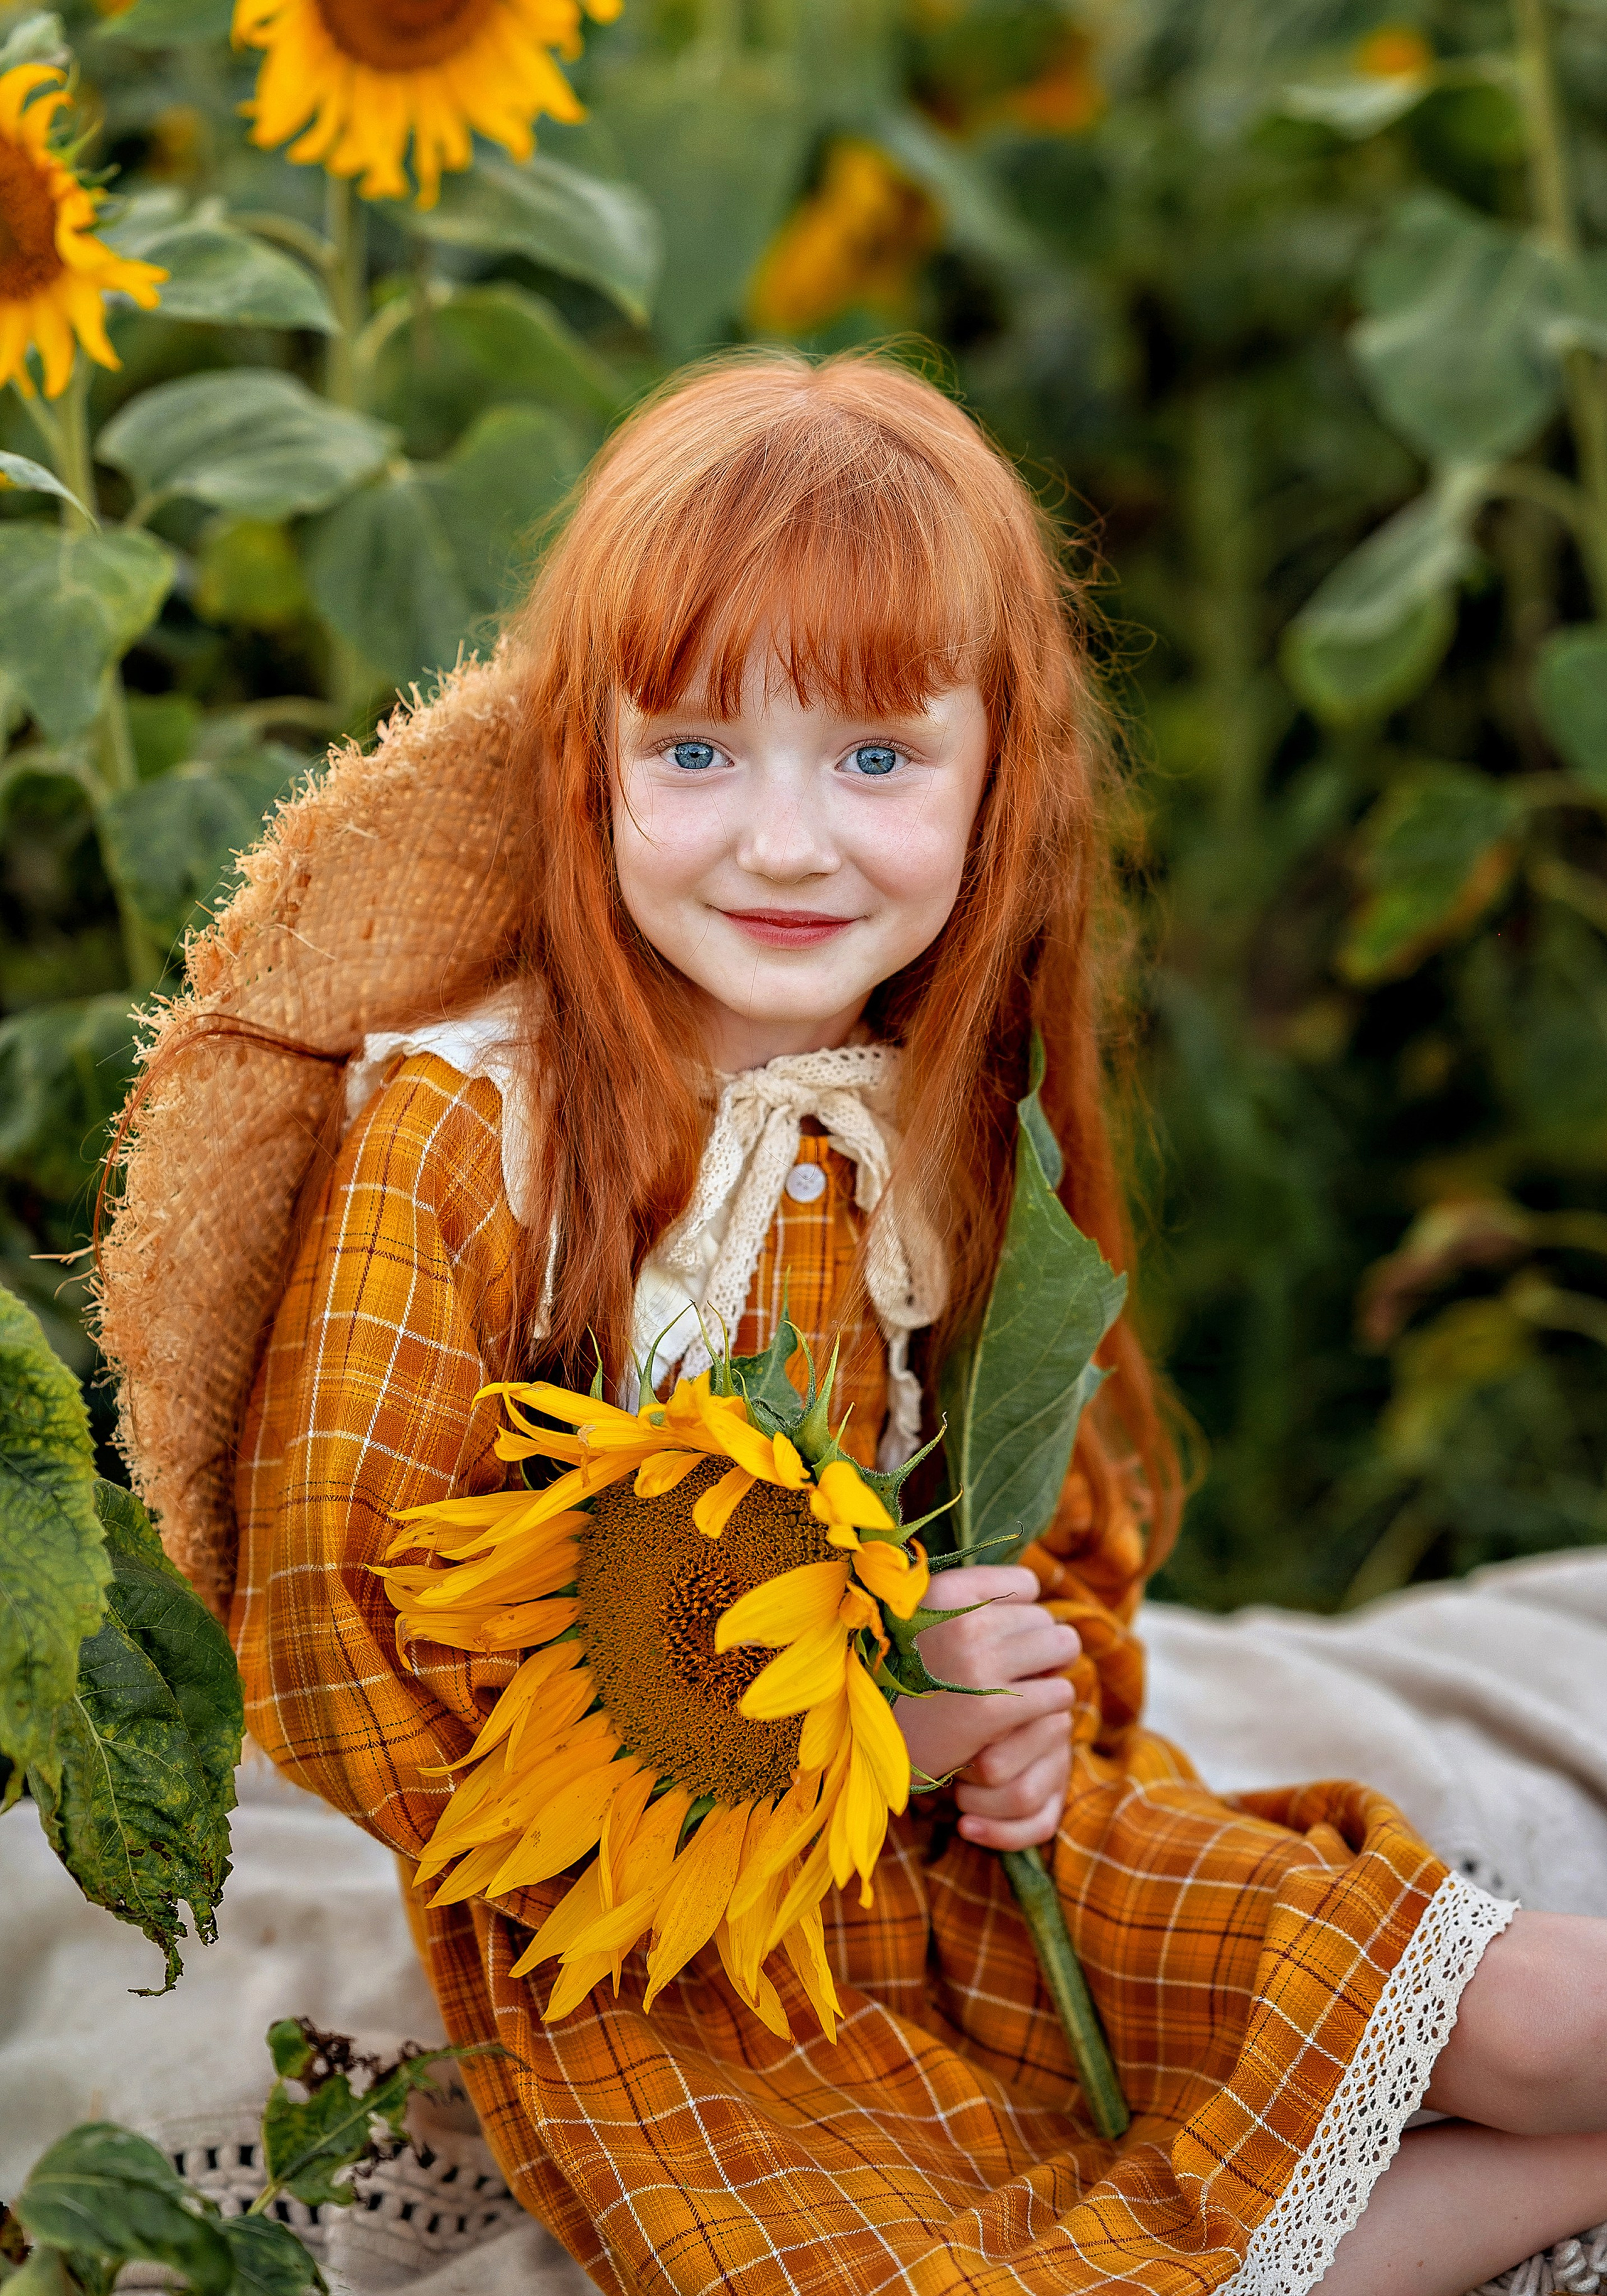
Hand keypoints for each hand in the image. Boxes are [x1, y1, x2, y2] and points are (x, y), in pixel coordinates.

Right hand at [895, 1566, 1078, 1851]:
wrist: (871, 1740)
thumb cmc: (903, 1676)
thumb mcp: (921, 1616)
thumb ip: (969, 1598)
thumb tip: (1033, 1591)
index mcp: (945, 1590)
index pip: (1026, 1584)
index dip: (1020, 1614)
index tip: (1003, 1638)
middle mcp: (963, 1620)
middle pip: (1044, 1619)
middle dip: (1038, 1645)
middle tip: (1015, 1671)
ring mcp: (978, 1665)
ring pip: (1063, 1648)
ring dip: (1050, 1671)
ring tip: (1023, 1688)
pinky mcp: (992, 1710)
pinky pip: (1059, 1692)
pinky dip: (1051, 1703)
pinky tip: (1024, 1714)